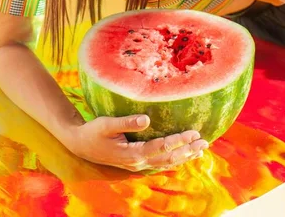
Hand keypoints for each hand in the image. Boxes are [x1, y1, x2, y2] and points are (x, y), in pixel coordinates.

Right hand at [65, 114, 207, 171]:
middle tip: (204, 141)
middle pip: (168, 158)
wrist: (80, 145)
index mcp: (132, 153)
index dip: (178, 141)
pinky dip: (174, 159)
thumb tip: (147, 119)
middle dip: (187, 150)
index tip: (192, 132)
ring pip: (166, 163)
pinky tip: (183, 155)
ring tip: (200, 149)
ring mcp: (138, 165)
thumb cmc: (93, 131)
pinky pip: (160, 163)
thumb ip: (126, 122)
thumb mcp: (106, 124)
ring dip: (184, 156)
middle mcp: (138, 162)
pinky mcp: (137, 162)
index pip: (161, 147)